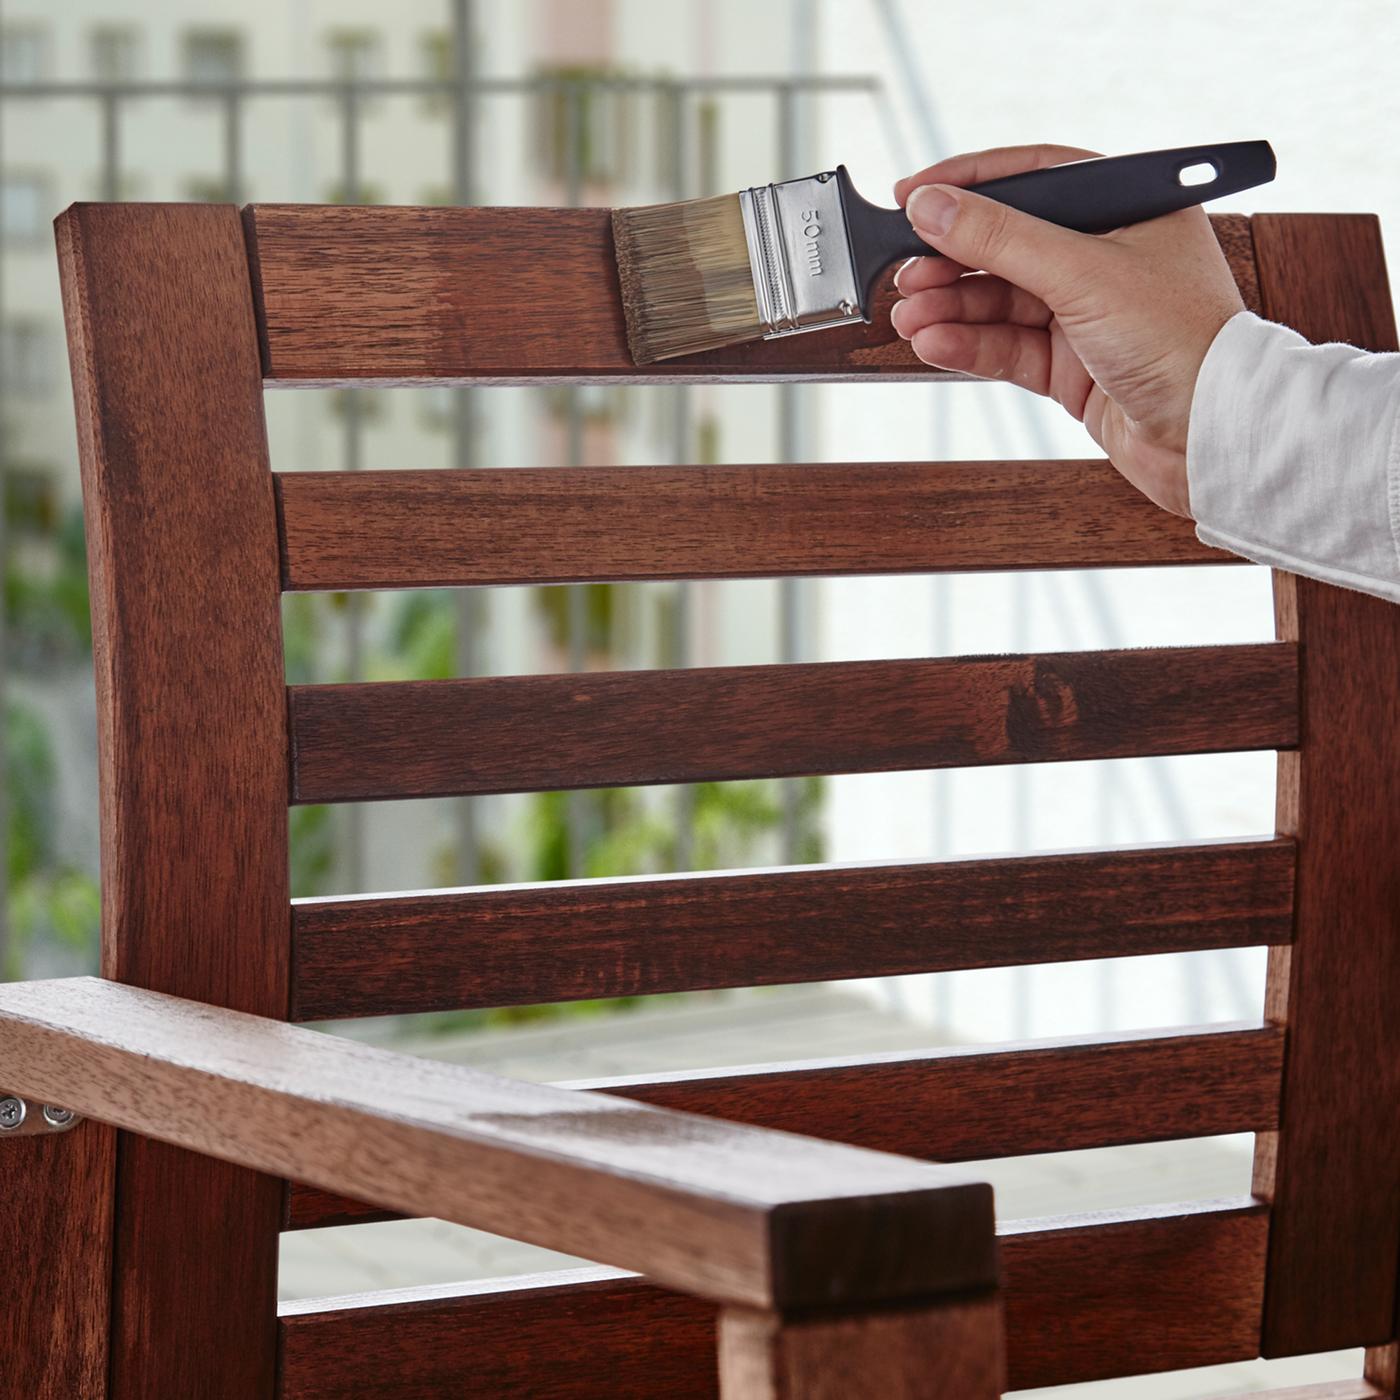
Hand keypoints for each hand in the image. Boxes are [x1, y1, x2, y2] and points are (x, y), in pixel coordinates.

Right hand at [889, 145, 1245, 517]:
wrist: (1211, 435)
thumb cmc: (1183, 343)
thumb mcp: (1084, 273)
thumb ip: (1001, 239)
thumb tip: (933, 207)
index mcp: (1126, 209)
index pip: (1033, 179)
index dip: (969, 185)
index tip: (912, 197)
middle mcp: (1106, 257)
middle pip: (1006, 245)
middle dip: (950, 259)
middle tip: (903, 271)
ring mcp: (1086, 316)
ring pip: (1000, 301)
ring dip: (950, 307)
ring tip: (908, 316)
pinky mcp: (1072, 368)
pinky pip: (1007, 347)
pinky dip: (968, 344)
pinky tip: (934, 342)